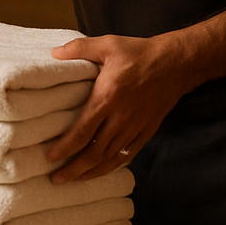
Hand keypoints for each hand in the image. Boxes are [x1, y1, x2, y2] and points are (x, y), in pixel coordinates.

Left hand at [45, 33, 192, 181]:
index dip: (64, 148)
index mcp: (107, 97)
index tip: (49, 157)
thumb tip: (53, 53)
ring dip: (91, 172)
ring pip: (110, 158)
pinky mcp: (147, 131)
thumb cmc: (140, 53)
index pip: (82, 132)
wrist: (176, 63)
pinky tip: (101, 170)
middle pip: (94, 153)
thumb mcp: (108, 44)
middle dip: (73, 169)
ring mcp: (135, 127)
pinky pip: (127, 155)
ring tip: (74, 180)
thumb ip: (79, 49)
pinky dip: (112, 166)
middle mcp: (121, 118)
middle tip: (56, 179)